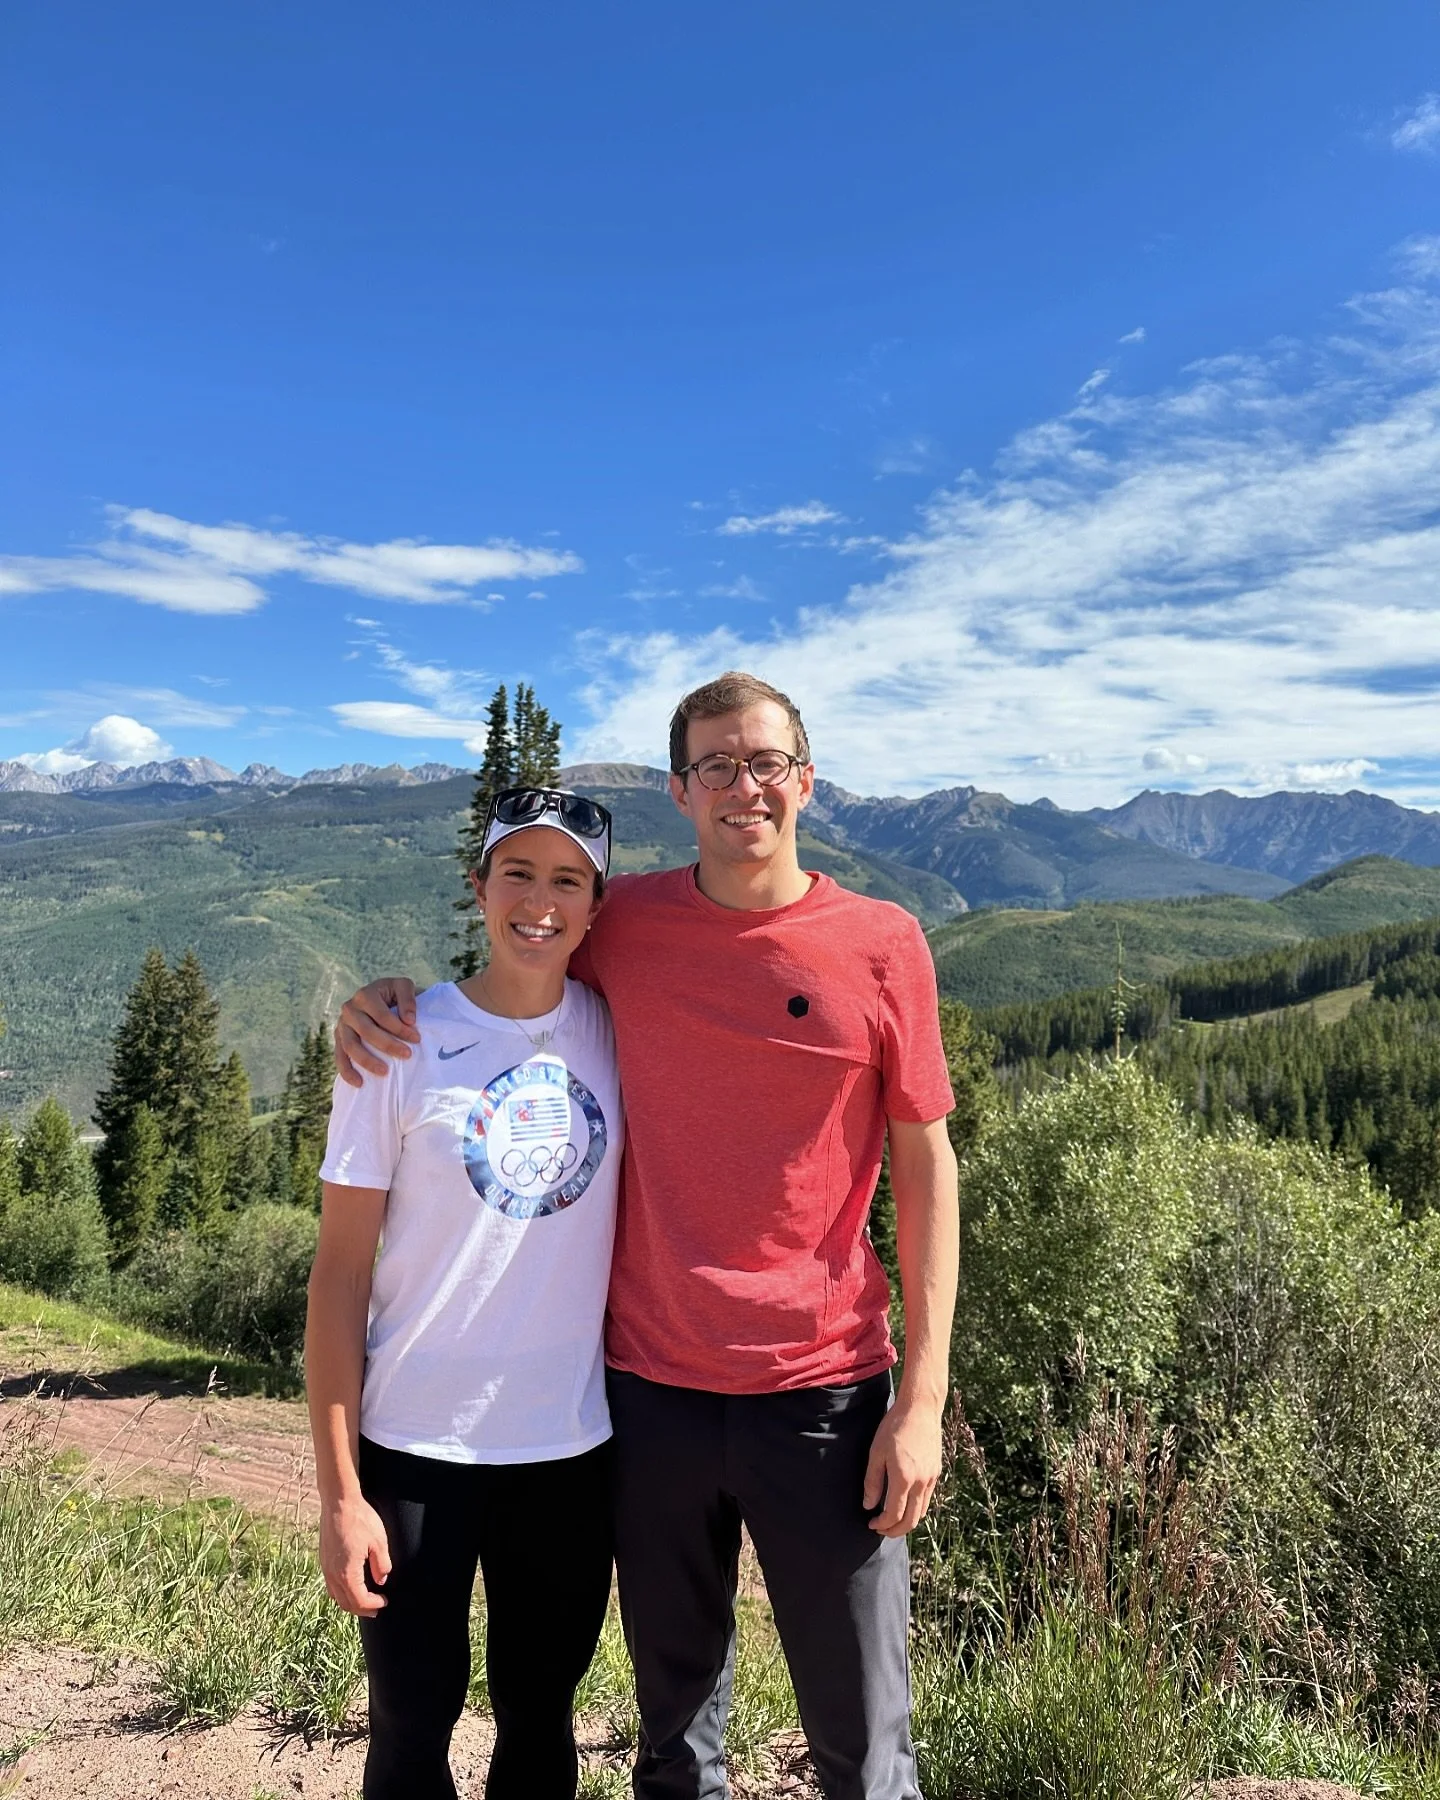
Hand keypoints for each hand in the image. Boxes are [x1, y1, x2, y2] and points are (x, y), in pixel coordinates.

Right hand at [319, 1494, 392, 1615]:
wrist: (339, 1502)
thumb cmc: (360, 1519)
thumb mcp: (379, 1541)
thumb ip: (382, 1564)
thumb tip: (382, 1580)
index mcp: (347, 1572)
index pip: (360, 1601)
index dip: (374, 1605)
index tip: (385, 1601)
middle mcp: (332, 1574)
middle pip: (346, 1603)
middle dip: (362, 1609)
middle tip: (376, 1608)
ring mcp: (326, 1567)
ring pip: (336, 1596)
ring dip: (351, 1602)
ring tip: (365, 1601)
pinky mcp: (323, 1560)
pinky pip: (330, 1585)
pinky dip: (341, 1592)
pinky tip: (351, 1586)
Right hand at [335, 978, 420, 1085]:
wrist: (380, 999)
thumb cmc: (395, 995)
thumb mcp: (404, 987)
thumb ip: (408, 999)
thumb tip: (409, 1020)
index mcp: (365, 995)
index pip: (382, 1015)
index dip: (400, 1028)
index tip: (417, 1038)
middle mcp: (349, 1008)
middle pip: (366, 1031)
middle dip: (388, 1045)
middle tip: (407, 1055)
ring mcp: (342, 1025)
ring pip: (350, 1046)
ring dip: (367, 1061)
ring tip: (385, 1072)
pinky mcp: (338, 1038)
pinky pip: (339, 1057)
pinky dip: (347, 1071)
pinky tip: (359, 1083)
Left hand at [862, 1397, 942, 1536]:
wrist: (921, 1408)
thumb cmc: (894, 1427)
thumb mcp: (876, 1452)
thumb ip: (872, 1481)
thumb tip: (868, 1505)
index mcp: (904, 1478)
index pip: (894, 1515)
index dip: (882, 1524)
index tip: (871, 1523)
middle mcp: (921, 1482)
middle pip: (911, 1520)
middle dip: (895, 1530)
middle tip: (881, 1529)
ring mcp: (931, 1478)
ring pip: (922, 1512)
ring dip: (907, 1522)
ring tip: (892, 1520)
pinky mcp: (936, 1472)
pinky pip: (927, 1499)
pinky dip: (916, 1509)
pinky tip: (905, 1503)